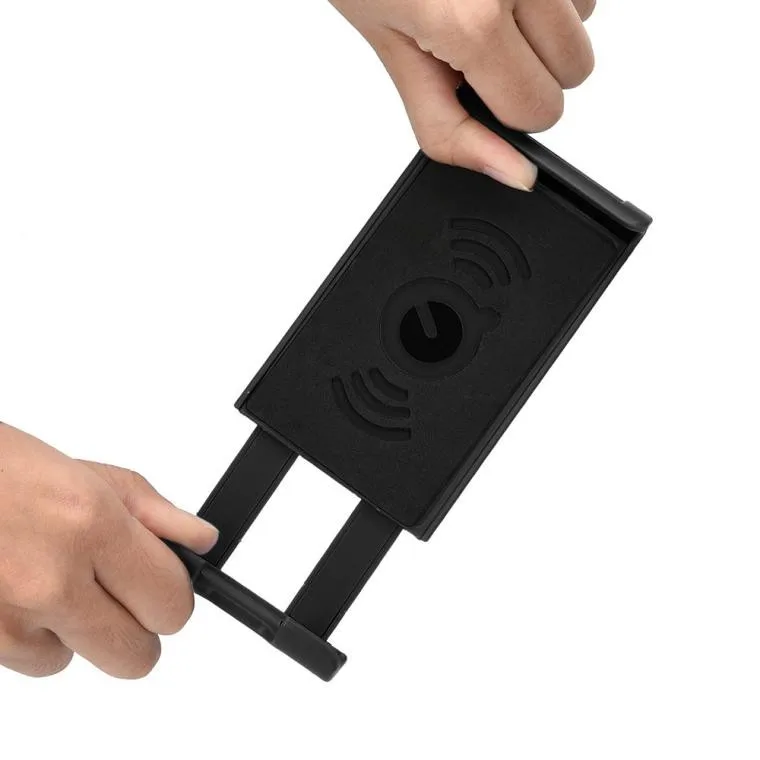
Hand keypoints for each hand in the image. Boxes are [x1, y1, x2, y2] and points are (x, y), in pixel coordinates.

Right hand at [0, 423, 217, 678]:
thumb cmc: (4, 470)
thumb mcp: (91, 474)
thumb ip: (155, 515)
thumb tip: (202, 543)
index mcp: (91, 525)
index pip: (172, 604)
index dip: (172, 597)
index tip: (162, 585)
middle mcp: (52, 579)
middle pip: (136, 657)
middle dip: (137, 628)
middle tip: (116, 590)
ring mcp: (8, 620)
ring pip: (78, 660)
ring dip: (76, 629)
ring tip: (50, 575)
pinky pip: (32, 661)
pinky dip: (33, 634)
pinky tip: (18, 588)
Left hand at [331, 0, 595, 189]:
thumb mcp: (392, 53)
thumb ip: (449, 126)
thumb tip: (515, 175)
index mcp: (475, 20)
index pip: (541, 112)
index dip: (506, 105)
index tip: (476, 78)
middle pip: (576, 70)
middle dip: (529, 65)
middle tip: (475, 30)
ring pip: (587, 20)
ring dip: (544, 18)